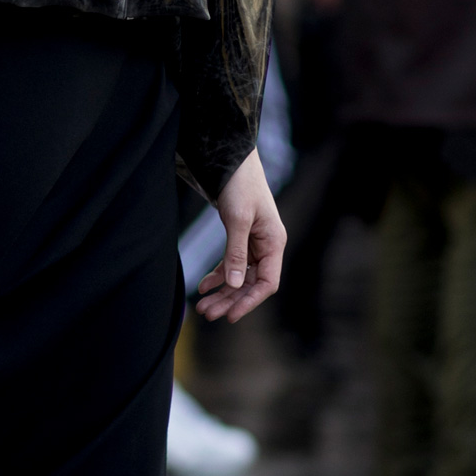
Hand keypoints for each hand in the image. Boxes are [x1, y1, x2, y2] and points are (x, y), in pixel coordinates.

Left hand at [195, 146, 285, 323]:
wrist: (231, 159)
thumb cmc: (239, 185)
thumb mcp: (237, 219)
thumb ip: (235, 252)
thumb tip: (233, 284)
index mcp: (274, 242)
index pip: (267, 283)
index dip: (249, 301)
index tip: (230, 316)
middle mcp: (267, 246)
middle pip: (251, 283)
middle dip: (230, 300)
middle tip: (206, 313)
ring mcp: (254, 243)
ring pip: (239, 276)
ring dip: (222, 292)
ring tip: (202, 306)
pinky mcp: (240, 238)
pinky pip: (231, 264)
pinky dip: (218, 275)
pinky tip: (203, 286)